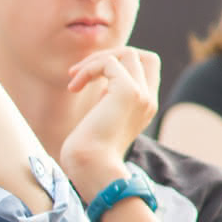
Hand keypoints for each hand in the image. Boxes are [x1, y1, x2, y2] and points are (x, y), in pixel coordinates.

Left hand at [59, 48, 160, 192]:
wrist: (91, 168)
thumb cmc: (88, 152)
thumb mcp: (102, 120)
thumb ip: (108, 100)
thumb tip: (101, 81)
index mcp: (145, 106)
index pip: (146, 68)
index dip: (119, 65)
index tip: (91, 80)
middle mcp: (148, 99)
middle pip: (142, 56)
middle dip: (109, 56)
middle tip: (79, 72)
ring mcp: (141, 94)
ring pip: (128, 53)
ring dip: (95, 60)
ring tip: (73, 78)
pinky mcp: (128, 92)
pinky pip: (109, 63)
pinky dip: (88, 69)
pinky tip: (73, 87)